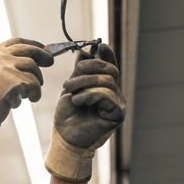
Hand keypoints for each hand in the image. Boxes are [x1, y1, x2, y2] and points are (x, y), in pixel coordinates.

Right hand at [0, 39, 53, 159]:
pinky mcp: (14, 82)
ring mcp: (5, 68)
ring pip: (32, 67)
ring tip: (32, 93)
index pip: (14, 43)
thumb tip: (26, 62)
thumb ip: (0, 67)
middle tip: (50, 61)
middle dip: (41, 55)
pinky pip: (34, 84)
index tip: (41, 47)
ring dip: (36, 80)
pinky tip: (31, 99)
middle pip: (27, 50)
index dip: (31, 44)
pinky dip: (35, 92)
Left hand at [45, 42, 125, 181]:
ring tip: (70, 94)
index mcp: (106, 86)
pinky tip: (78, 101)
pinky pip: (106, 94)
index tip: (98, 45)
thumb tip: (84, 51)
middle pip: (110, 69)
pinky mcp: (117, 114)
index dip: (106, 54)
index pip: (110, 65)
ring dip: (84, 83)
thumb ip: (79, 71)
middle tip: (68, 82)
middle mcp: (116, 94)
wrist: (65, 138)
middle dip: (87, 69)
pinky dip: (89, 94)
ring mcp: (118, 104)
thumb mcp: (71, 87)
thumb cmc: (68, 116)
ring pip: (107, 80)